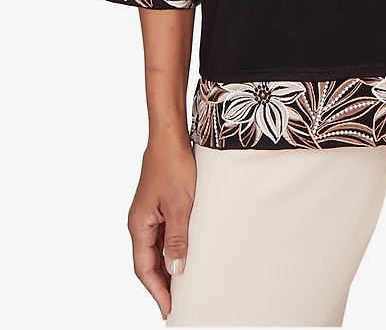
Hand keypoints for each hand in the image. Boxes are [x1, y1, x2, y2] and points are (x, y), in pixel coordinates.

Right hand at [128, 137, 196, 321]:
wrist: (169, 138)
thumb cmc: (173, 166)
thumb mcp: (180, 205)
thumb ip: (177, 238)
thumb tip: (176, 269)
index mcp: (139, 226)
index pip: (144, 268)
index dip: (157, 290)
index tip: (169, 309)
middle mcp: (140, 223)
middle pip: (148, 262)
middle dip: (162, 284)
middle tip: (177, 303)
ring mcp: (149, 214)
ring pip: (156, 249)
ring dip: (167, 267)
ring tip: (183, 286)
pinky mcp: (159, 206)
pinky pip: (163, 235)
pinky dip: (171, 249)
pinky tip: (184, 255)